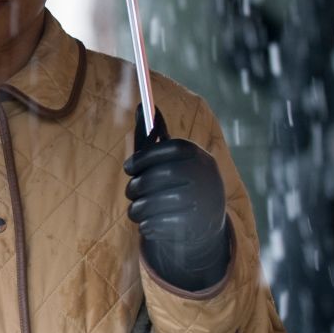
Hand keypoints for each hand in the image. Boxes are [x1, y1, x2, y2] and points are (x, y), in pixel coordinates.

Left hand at [124, 107, 229, 290]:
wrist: (205, 224)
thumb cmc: (180, 182)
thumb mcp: (173, 159)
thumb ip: (156, 136)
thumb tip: (142, 106)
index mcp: (198, 155)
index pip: (169, 149)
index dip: (143, 158)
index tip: (128, 167)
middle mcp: (203, 176)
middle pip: (158, 177)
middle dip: (137, 186)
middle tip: (130, 192)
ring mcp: (201, 202)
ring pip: (154, 203)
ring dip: (137, 209)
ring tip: (136, 210)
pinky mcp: (195, 226)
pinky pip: (158, 224)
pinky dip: (147, 225)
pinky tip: (148, 224)